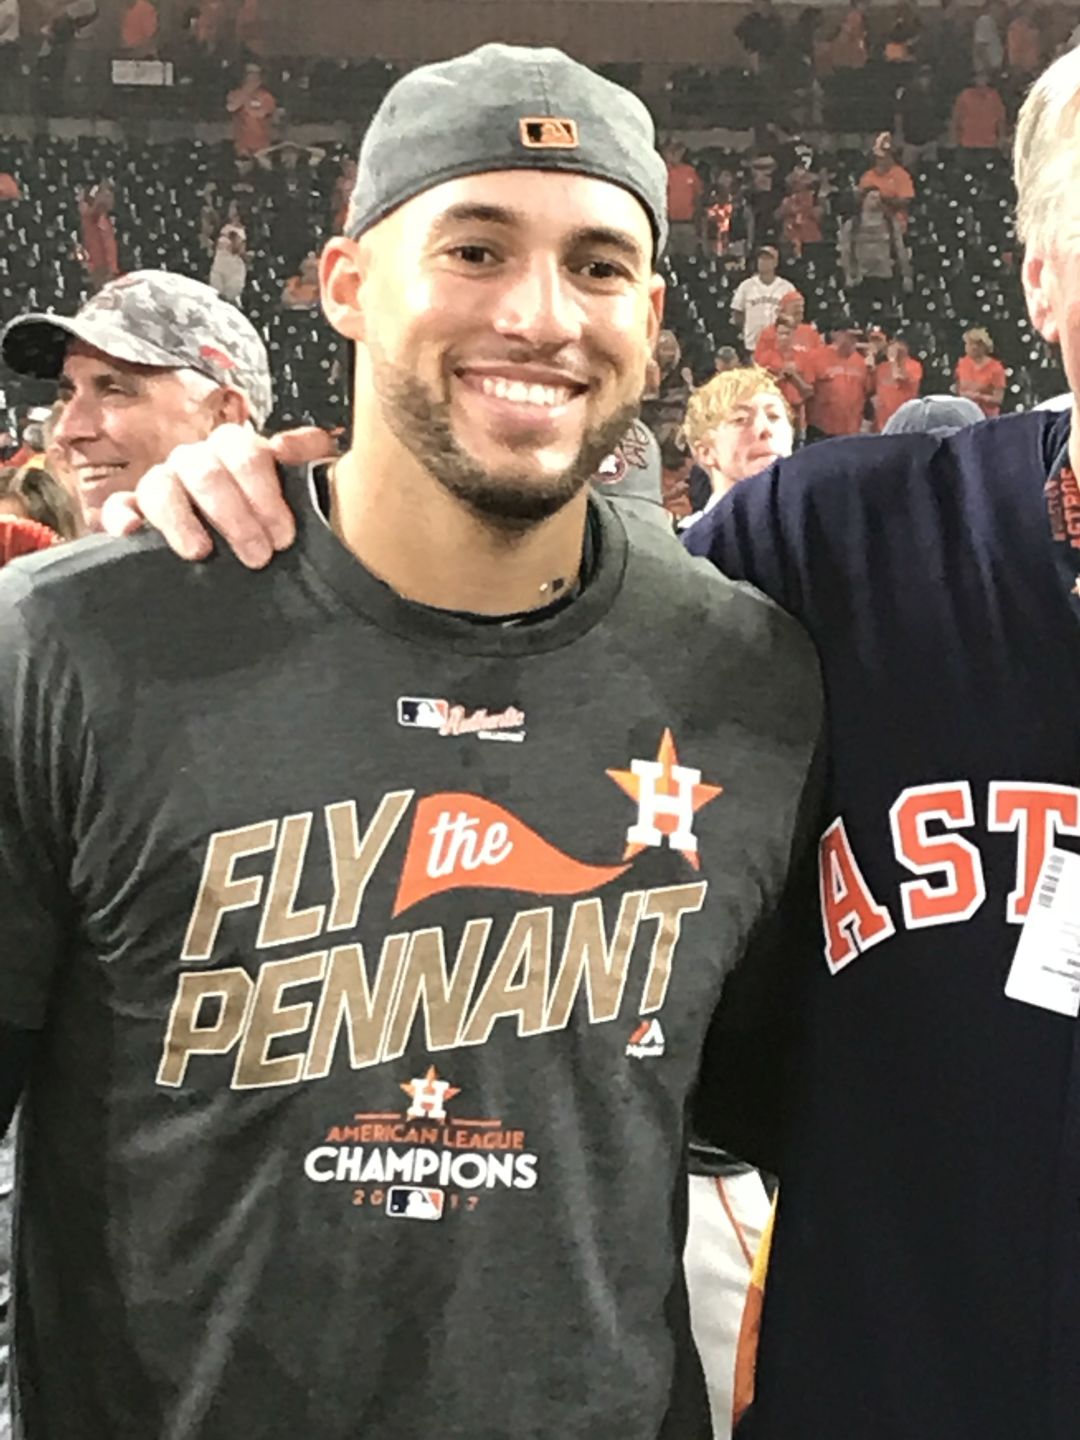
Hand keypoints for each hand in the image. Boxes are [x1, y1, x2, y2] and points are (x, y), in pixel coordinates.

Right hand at [99, 424, 334, 567]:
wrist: (243, 555)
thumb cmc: (270, 520)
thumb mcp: (296, 489)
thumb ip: (305, 459)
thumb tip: (298, 444)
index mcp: (232, 451)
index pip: (244, 452)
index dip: (265, 493)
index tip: (284, 537)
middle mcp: (194, 462)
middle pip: (205, 472)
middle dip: (234, 515)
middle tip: (258, 557)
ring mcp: (161, 485)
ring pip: (159, 486)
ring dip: (180, 519)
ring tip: (200, 552)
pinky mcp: (132, 514)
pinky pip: (117, 507)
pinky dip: (121, 517)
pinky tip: (131, 532)